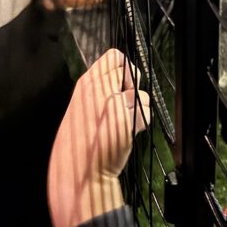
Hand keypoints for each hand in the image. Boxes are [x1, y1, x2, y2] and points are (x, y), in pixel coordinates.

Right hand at [47, 49, 150, 226]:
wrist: (80, 170)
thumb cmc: (81, 138)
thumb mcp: (83, 105)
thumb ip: (99, 89)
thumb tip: (122, 77)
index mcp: (87, 83)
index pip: (114, 56)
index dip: (122, 67)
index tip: (120, 83)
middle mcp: (100, 89)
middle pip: (131, 70)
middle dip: (132, 85)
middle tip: (124, 103)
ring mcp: (113, 103)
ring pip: (141, 93)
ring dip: (137, 108)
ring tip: (123, 122)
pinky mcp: (126, 120)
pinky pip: (146, 111)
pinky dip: (142, 122)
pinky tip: (130, 131)